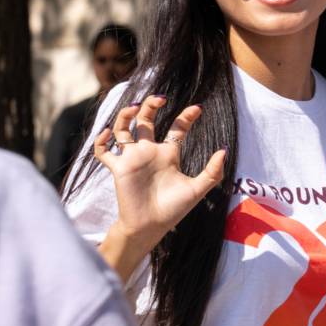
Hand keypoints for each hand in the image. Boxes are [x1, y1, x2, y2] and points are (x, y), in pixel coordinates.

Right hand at [98, 94, 227, 255]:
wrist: (151, 226)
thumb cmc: (174, 209)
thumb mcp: (197, 189)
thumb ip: (212, 171)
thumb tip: (224, 150)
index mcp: (169, 154)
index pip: (177, 128)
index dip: (186, 116)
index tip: (198, 108)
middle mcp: (149, 152)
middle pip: (146, 120)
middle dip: (151, 106)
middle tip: (160, 98)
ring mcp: (132, 159)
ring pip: (123, 129)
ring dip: (125, 116)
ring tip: (134, 108)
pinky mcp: (118, 168)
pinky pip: (103, 152)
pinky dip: (101, 141)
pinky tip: (108, 134)